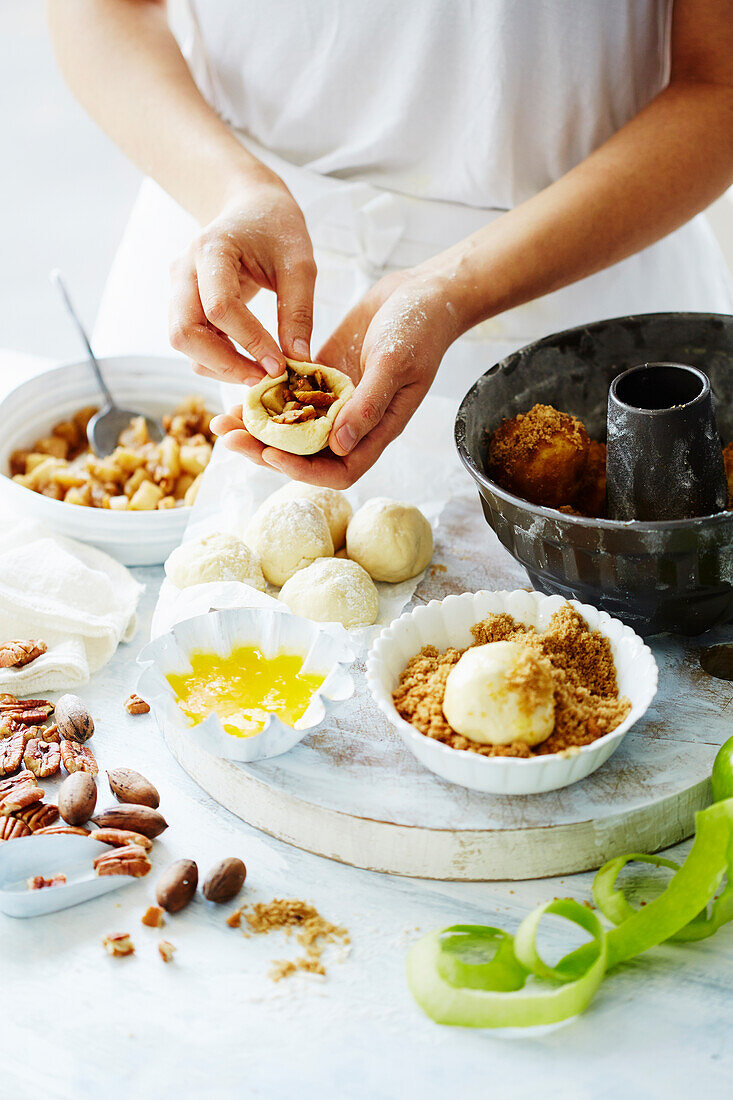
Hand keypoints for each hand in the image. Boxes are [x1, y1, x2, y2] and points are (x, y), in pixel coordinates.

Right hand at [169, 171, 316, 382]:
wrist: (250, 207)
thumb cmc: (276, 228)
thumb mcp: (299, 263)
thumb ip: (299, 310)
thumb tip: (299, 360)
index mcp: (211, 250)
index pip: (220, 307)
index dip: (250, 341)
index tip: (281, 365)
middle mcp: (184, 271)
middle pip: (184, 332)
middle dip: (223, 364)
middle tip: (263, 379)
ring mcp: (178, 289)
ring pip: (184, 343)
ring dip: (219, 367)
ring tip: (260, 374)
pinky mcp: (185, 306)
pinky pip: (193, 343)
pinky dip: (217, 360)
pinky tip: (249, 363)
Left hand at [211, 267, 461, 486]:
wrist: (422, 292)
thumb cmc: (420, 329)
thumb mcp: (395, 365)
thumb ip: (368, 405)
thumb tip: (338, 446)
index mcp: (376, 430)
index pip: (338, 469)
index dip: (303, 470)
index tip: (270, 453)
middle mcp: (353, 423)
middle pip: (306, 454)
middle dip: (265, 451)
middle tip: (228, 439)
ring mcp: (336, 400)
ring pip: (292, 427)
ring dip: (258, 427)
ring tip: (222, 421)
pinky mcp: (324, 375)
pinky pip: (291, 395)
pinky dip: (267, 397)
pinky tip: (239, 390)